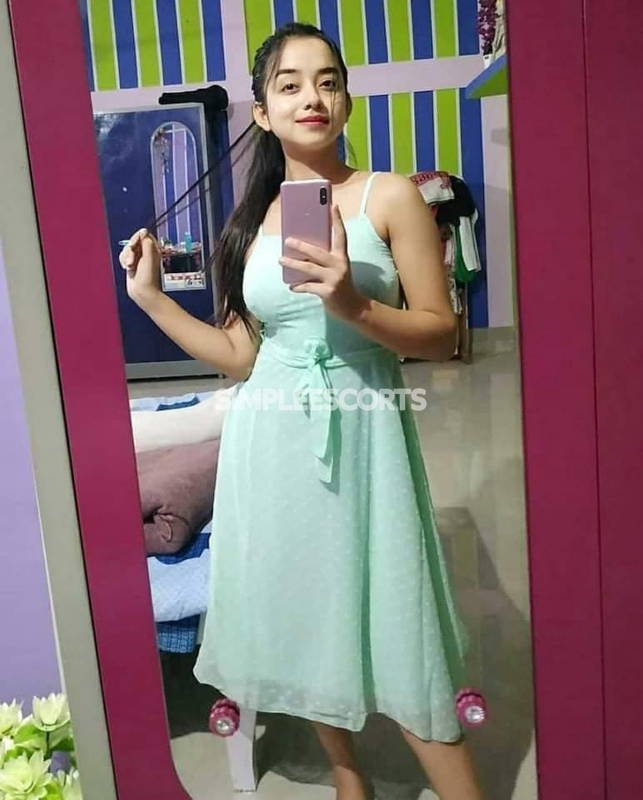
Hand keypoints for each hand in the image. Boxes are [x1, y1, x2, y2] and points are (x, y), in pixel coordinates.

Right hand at [118, 228, 162, 308]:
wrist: (142, 293)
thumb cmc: (147, 278)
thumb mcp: (149, 258)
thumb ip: (146, 244)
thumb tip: (144, 231)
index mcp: (153, 249)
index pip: (144, 234)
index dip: (137, 238)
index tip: (133, 245)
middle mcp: (146, 252)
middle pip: (133, 241)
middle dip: (129, 250)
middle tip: (132, 261)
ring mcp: (138, 258)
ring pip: (127, 248)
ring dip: (126, 257)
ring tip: (130, 267)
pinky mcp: (131, 263)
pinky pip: (123, 256)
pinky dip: (123, 261)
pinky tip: (127, 268)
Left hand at [279, 205, 367, 321]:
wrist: (353, 307)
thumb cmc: (341, 284)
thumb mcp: (337, 268)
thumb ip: (324, 259)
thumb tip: (300, 250)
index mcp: (342, 257)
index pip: (341, 235)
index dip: (337, 220)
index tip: (332, 204)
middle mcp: (340, 265)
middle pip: (318, 252)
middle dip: (301, 246)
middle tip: (287, 240)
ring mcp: (334, 279)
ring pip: (309, 268)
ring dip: (293, 263)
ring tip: (280, 259)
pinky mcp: (328, 292)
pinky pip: (308, 287)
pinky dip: (298, 286)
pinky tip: (291, 285)